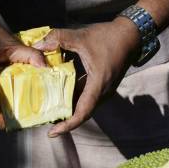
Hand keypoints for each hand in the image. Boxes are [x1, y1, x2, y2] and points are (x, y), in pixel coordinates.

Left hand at [33, 18, 140, 136]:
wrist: (131, 35)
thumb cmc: (109, 37)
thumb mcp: (81, 36)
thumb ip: (58, 39)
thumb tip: (37, 45)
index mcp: (98, 85)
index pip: (82, 113)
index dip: (67, 125)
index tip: (53, 132)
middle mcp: (102, 93)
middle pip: (82, 113)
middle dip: (64, 120)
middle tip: (45, 122)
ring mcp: (104, 91)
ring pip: (84, 106)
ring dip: (69, 110)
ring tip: (49, 111)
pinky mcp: (103, 87)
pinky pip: (87, 98)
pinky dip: (74, 99)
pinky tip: (60, 94)